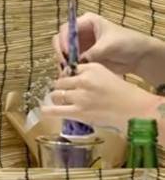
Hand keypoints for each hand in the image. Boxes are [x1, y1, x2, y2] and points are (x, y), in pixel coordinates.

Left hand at [42, 62, 161, 131]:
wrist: (135, 110)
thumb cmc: (124, 94)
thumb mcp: (107, 75)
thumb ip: (90, 75)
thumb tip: (71, 79)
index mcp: (92, 68)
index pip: (71, 69)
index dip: (68, 76)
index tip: (69, 82)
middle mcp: (84, 80)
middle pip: (60, 81)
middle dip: (61, 87)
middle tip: (65, 93)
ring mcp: (80, 96)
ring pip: (56, 94)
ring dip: (56, 98)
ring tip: (60, 102)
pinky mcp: (78, 112)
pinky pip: (54, 110)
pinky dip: (47, 110)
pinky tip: (43, 110)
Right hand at [52, 12, 154, 77]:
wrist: (138, 56)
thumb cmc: (127, 43)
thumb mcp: (108, 45)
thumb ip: (91, 53)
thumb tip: (76, 63)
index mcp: (87, 22)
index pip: (67, 29)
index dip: (64, 40)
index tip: (67, 53)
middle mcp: (80, 33)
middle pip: (60, 40)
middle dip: (60, 52)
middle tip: (64, 64)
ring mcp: (80, 46)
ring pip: (62, 53)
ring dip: (62, 62)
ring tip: (66, 71)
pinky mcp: (82, 58)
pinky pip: (68, 63)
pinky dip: (67, 69)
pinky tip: (69, 75)